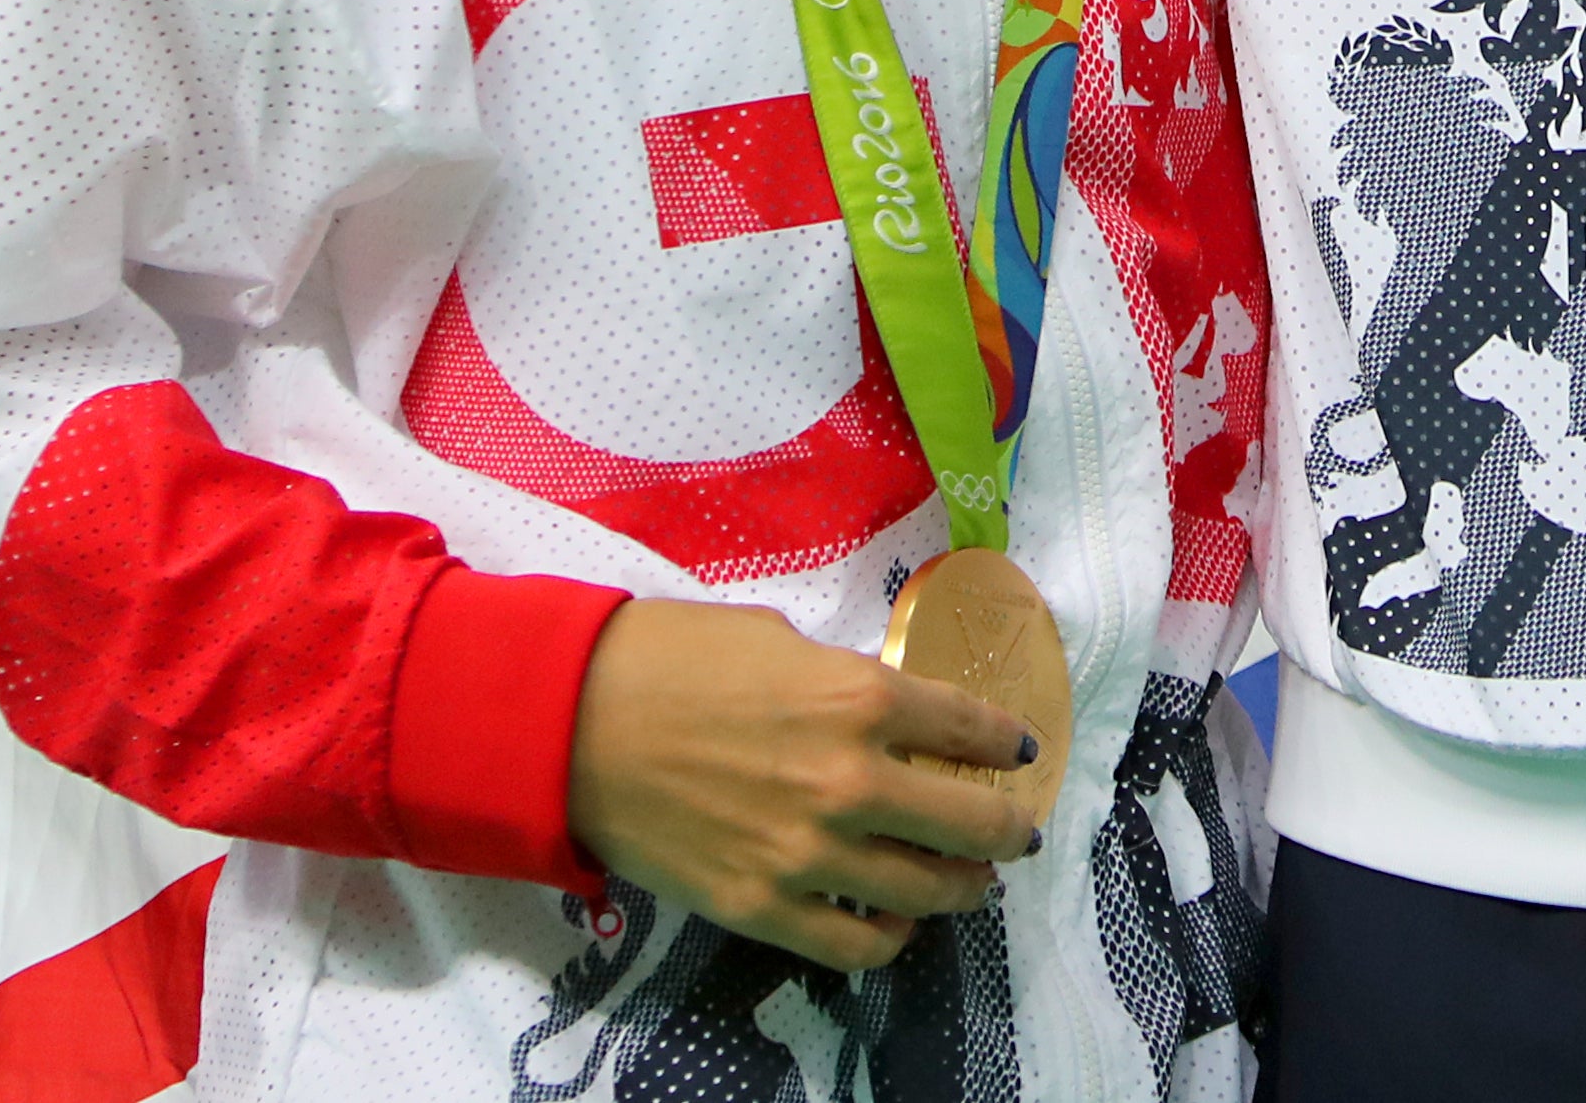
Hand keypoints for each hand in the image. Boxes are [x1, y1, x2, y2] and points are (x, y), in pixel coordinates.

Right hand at [566, 598, 1044, 973]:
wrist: (567, 724)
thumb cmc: (667, 660)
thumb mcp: (776, 641)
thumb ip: (841, 682)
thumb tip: (880, 713)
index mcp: (859, 699)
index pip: (971, 729)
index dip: (1005, 743)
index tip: (1017, 752)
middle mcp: (850, 782)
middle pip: (972, 824)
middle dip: (1007, 830)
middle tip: (1015, 832)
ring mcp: (808, 856)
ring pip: (927, 892)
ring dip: (962, 889)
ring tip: (968, 883)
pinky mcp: (761, 909)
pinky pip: (856, 945)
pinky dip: (890, 937)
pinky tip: (895, 920)